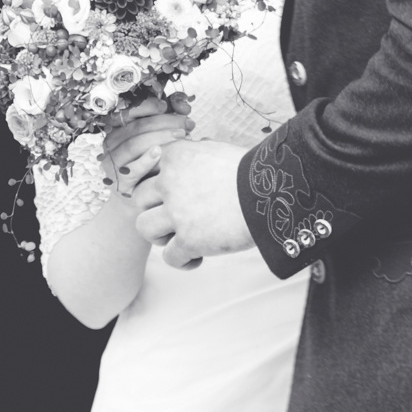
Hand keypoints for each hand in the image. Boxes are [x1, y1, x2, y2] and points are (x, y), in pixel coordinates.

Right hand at [101, 93, 193, 196]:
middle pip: (137, 127)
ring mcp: (112, 163)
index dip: (149, 106)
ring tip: (182, 135)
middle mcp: (111, 144)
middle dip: (165, 122)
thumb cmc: (151, 163)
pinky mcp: (118, 182)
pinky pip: (132, 169)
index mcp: (117, 128)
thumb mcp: (158, 137)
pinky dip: (146, 160)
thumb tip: (184, 106)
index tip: (167, 105)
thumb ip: (167, 119)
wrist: (137, 197)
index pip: (129, 111)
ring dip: (160, 137)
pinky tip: (159, 153)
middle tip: (186, 123)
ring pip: (134, 144)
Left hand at [134, 139, 252, 268]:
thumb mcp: (216, 150)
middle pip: (139, 199)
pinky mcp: (189, 240)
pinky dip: (182, 261)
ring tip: (180, 237)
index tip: (165, 194)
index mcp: (175, 156)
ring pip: (144, 228)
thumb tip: (187, 152)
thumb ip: (193, 154)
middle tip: (173, 217)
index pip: (144, 170)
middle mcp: (169, 182)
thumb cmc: (251, 170)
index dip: (154, 185)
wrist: (272, 192)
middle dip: (153, 209)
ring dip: (160, 235)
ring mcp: (177, 212)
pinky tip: (198, 257)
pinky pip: (169, 257)